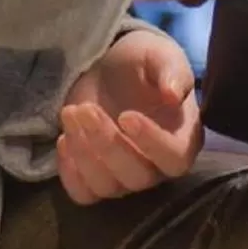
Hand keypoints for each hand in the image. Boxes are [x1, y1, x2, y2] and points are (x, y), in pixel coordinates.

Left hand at [56, 27, 203, 205]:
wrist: (110, 67)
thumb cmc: (143, 62)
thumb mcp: (160, 55)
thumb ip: (172, 71)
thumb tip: (174, 94)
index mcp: (183, 139)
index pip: (175, 158)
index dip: (152, 143)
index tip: (126, 116)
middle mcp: (157, 167)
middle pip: (137, 176)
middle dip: (107, 143)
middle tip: (86, 109)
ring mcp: (125, 178)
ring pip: (107, 186)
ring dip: (84, 153)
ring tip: (71, 114)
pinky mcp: (95, 181)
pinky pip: (83, 194)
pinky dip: (69, 172)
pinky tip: (64, 139)